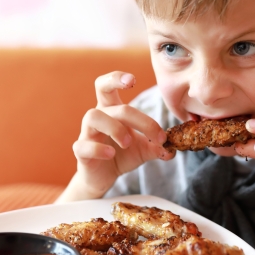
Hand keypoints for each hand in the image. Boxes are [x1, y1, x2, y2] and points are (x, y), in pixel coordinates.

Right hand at [62, 71, 173, 201]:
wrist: (104, 177)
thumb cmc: (122, 155)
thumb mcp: (144, 149)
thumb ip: (157, 146)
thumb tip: (173, 148)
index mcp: (111, 110)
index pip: (106, 85)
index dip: (116, 78)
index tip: (133, 80)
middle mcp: (98, 117)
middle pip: (110, 102)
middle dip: (137, 117)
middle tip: (156, 135)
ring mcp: (87, 133)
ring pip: (92, 116)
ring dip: (114, 127)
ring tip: (127, 143)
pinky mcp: (81, 151)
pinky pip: (83, 145)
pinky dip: (98, 148)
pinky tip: (111, 154)